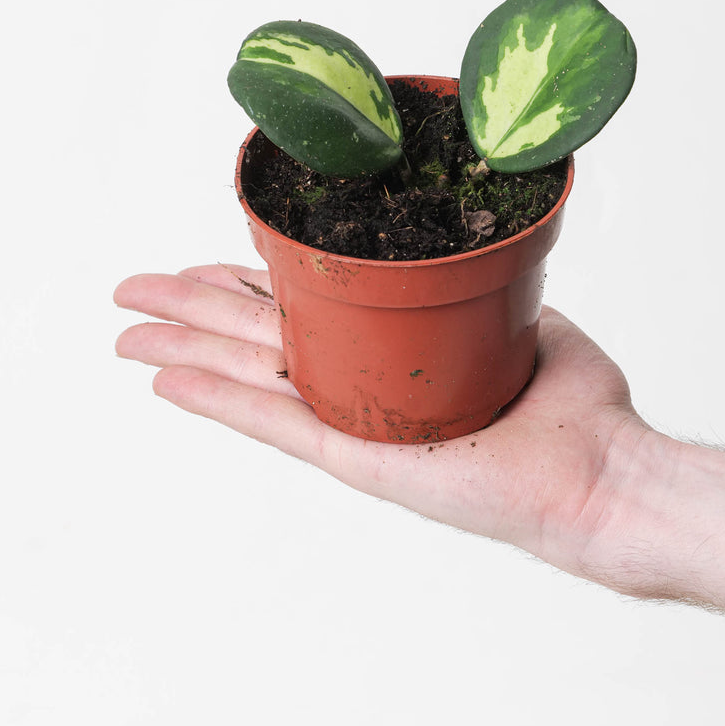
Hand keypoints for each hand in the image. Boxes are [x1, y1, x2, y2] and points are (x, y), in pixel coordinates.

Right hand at [114, 263, 641, 575]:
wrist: (597, 470)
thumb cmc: (570, 404)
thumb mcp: (517, 317)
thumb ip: (473, 290)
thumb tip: (457, 254)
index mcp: (389, 359)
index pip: (305, 315)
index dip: (252, 286)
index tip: (210, 264)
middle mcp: (360, 390)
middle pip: (258, 339)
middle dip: (192, 312)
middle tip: (133, 291)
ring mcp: (352, 424)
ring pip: (250, 374)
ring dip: (184, 351)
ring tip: (127, 333)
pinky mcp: (358, 457)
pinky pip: (275, 423)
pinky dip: (218, 402)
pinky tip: (169, 382)